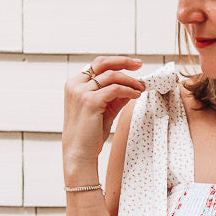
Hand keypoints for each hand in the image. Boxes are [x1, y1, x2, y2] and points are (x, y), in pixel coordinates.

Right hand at [63, 55, 145, 171]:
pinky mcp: (90, 102)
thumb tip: (132, 85)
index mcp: (75, 84)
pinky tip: (136, 96)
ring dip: (130, 80)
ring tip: (141, 88)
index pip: (98, 65)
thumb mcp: (103, 109)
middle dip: (124, 61)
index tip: (133, 65)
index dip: (117, 62)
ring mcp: (81, 92)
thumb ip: (115, 96)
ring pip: (112, 76)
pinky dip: (128, 91)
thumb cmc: (89, 134)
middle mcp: (75, 85)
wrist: (79, 153)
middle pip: (103, 63)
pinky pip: (115, 89)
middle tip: (140, 65)